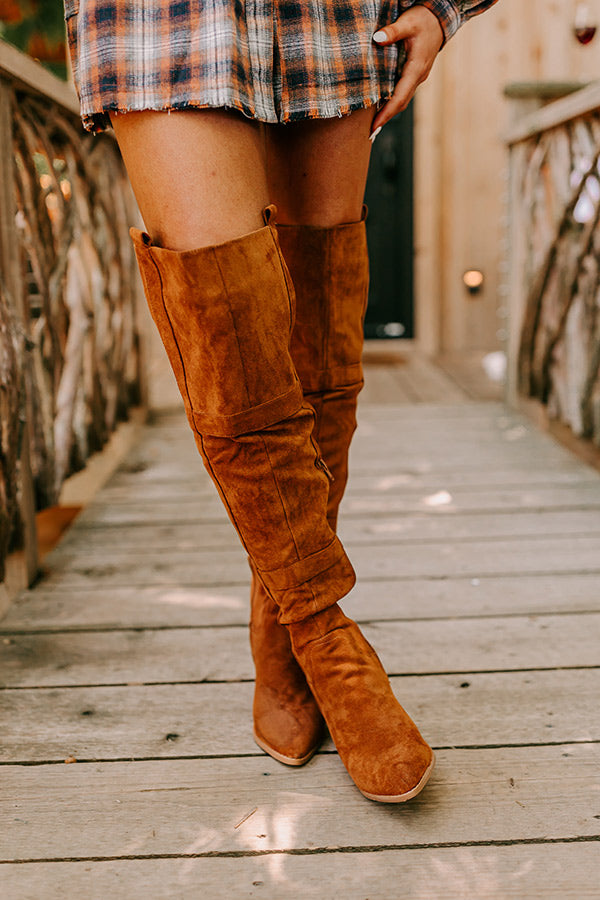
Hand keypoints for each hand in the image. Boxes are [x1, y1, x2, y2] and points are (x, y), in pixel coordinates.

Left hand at [370, 5, 443, 137]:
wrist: (441, 18)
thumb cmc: (424, 19)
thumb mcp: (408, 22)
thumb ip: (393, 31)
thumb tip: (377, 39)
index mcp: (416, 69)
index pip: (400, 97)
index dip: (387, 113)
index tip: (375, 126)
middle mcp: (418, 77)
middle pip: (401, 103)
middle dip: (385, 118)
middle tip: (370, 133)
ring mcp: (418, 77)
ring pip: (403, 99)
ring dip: (389, 112)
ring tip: (374, 124)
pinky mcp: (415, 74)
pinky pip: (403, 92)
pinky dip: (393, 101)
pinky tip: (382, 105)